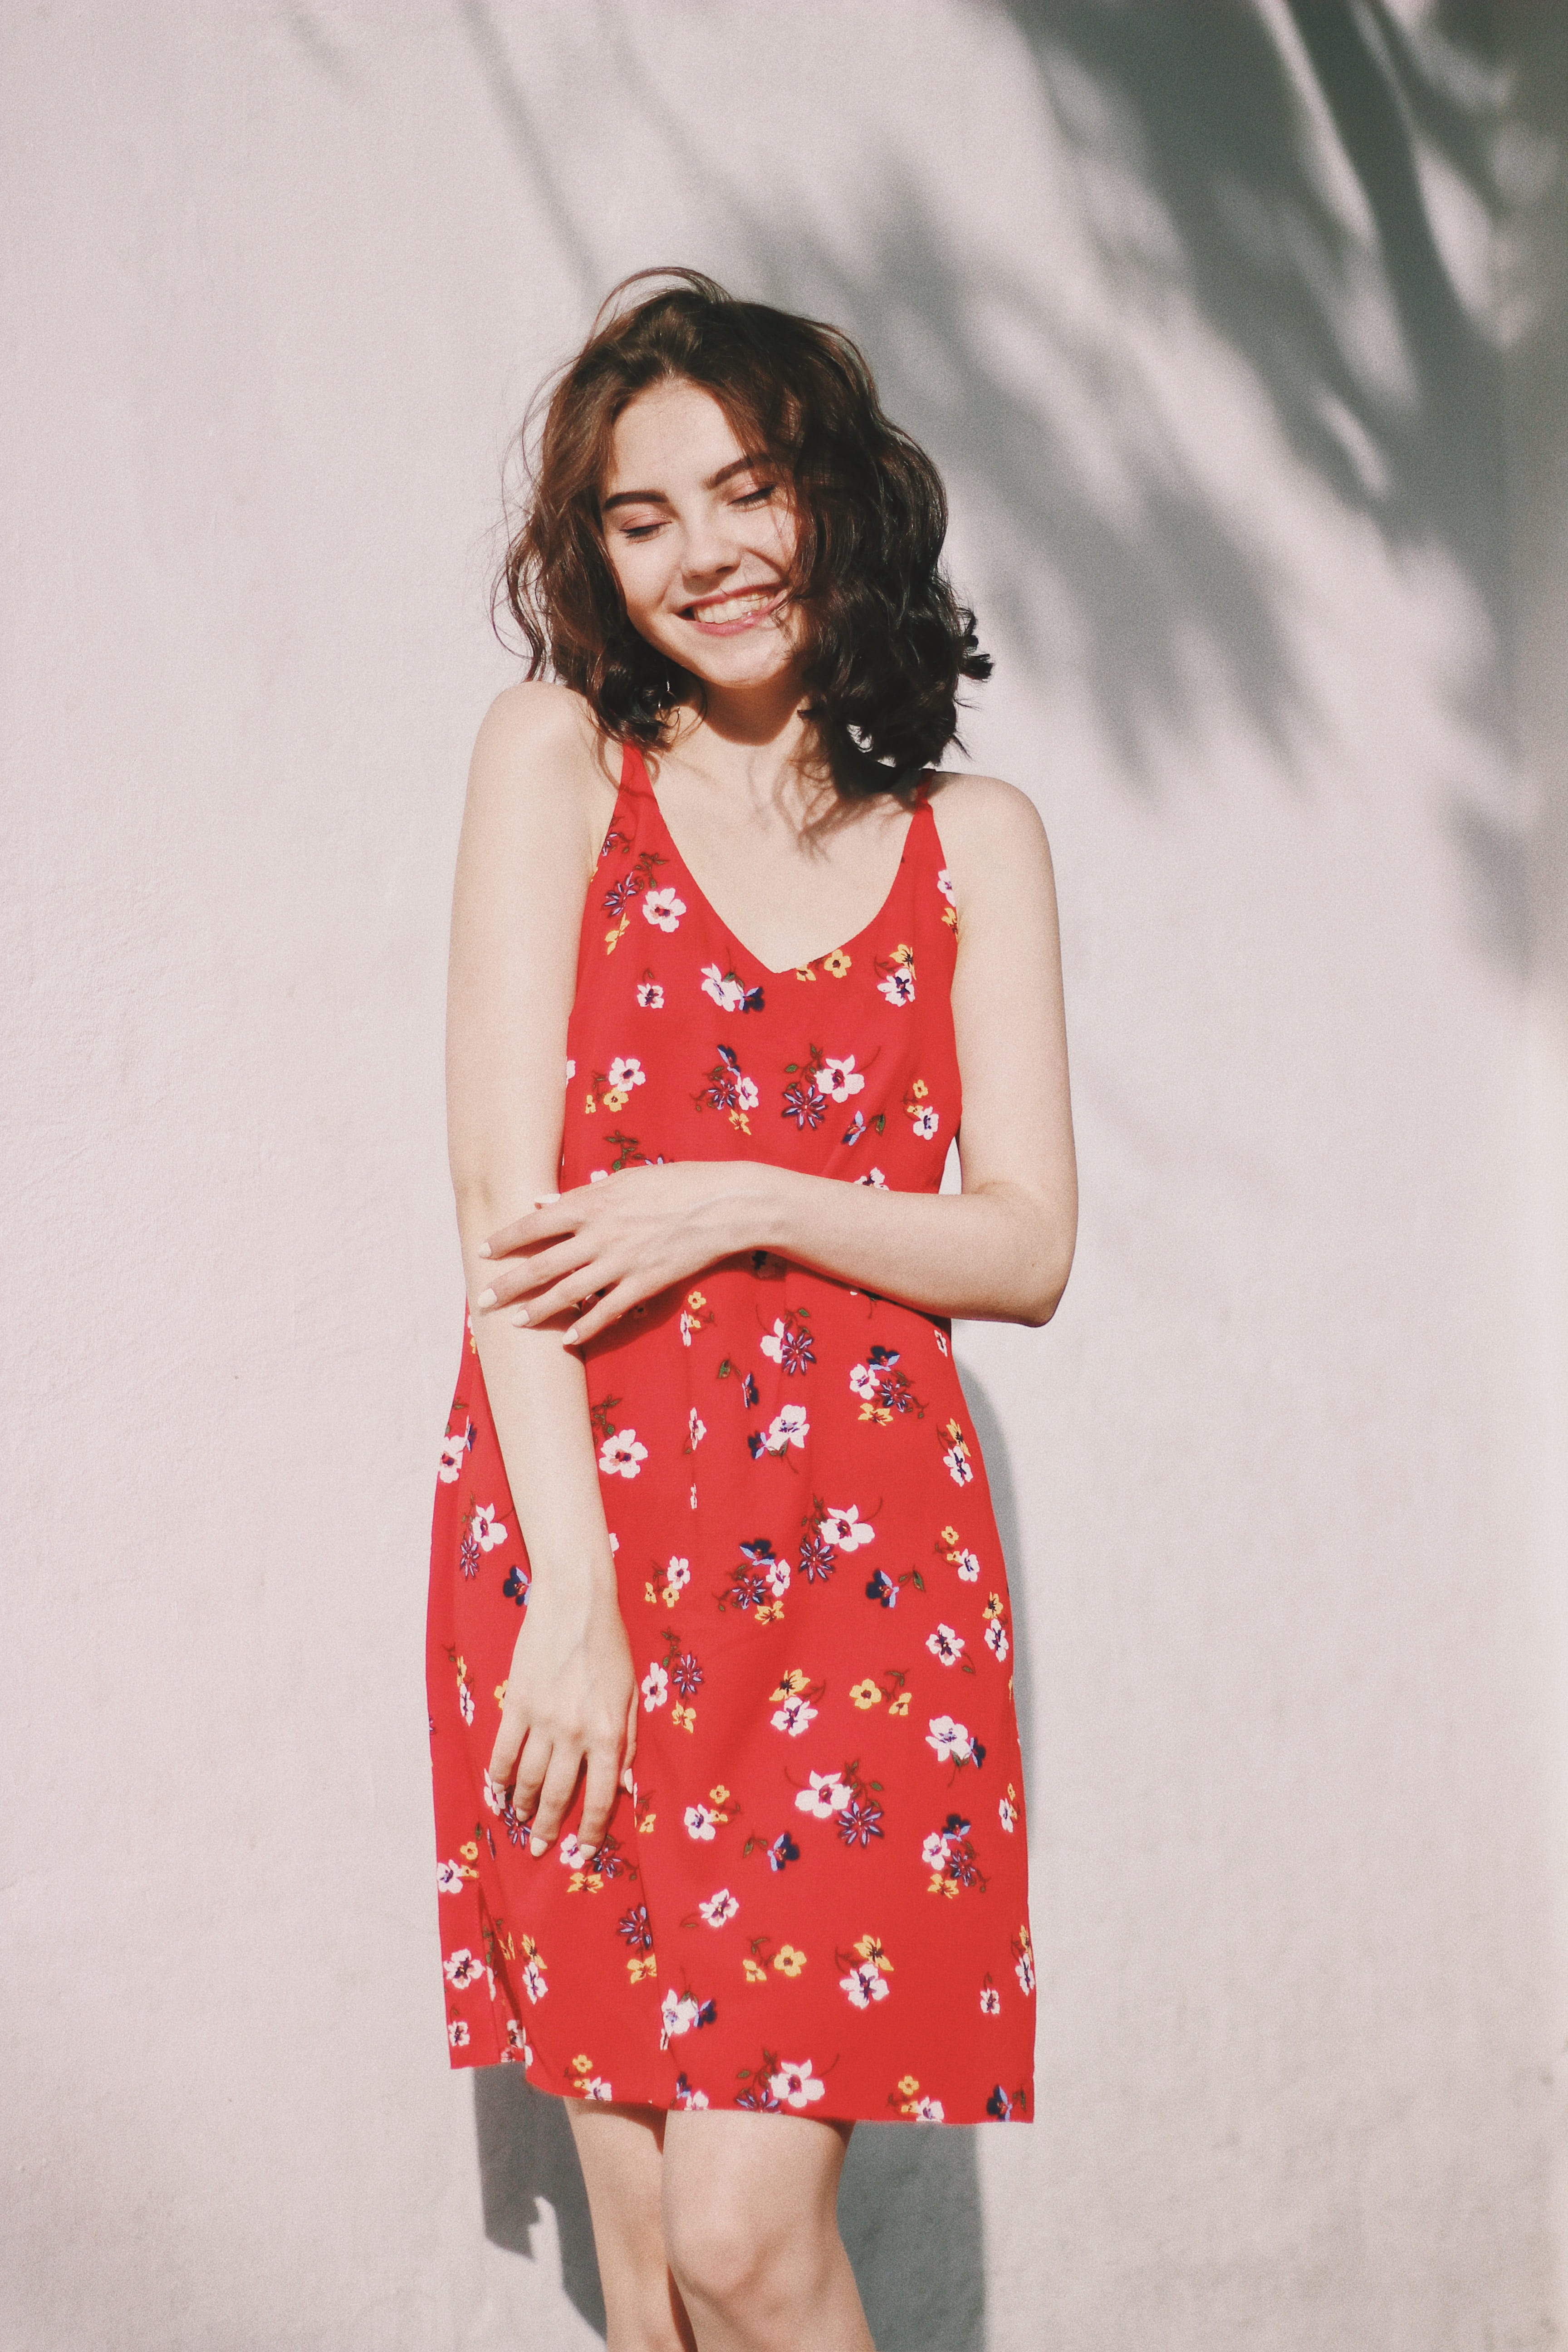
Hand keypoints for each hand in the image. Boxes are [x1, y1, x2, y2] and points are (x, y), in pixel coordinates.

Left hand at [475, 1161, 769, 1346]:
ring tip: (515, 1323)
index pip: (535, 1224)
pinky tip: (566, 1339)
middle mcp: (599, 1235)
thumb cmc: (675, 1183)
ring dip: (538, 1310)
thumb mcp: (625, 1177)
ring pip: (568, 1293)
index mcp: (592, 1203)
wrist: (722, 1205)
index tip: (483, 1250)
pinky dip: (585, 1327)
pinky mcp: (644, 1284)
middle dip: (508, 1285)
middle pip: (542, 1265)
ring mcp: (621, 1262)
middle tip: (483, 1300)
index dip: (506, 1239)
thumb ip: (580, 1194)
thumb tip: (542, 1202)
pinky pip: (607, 1311)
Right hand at [487, 1578, 637, 1855]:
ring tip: (520, 1820)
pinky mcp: (517, 1703)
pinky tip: (497, 1791)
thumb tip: (625, 1786)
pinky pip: (503, 1752)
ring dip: (522, 1806)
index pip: (600, 1798)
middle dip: (548, 1829)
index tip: (585, 1850)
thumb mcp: (631, 1695)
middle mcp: (575, 1733)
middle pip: (556, 1795)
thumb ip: (629, 1743)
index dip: (591, 1831)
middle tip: (540, 1849)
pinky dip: (498, 1777)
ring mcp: (542, 1719)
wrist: (576, 1603)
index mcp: (608, 1733)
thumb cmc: (610, 1647)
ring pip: (526, 1779)